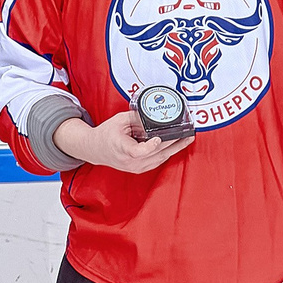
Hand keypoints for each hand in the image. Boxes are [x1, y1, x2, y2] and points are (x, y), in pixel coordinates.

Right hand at [56, 110, 188, 174]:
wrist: (95, 149)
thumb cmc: (106, 134)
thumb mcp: (119, 120)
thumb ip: (137, 117)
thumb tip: (155, 114)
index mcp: (122, 148)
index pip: (138, 151)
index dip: (150, 146)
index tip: (157, 138)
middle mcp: (130, 161)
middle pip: (156, 154)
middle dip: (173, 143)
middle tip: (187, 134)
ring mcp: (136, 167)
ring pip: (160, 159)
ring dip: (175, 149)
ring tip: (187, 138)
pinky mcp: (140, 169)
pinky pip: (157, 161)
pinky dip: (167, 152)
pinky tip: (177, 145)